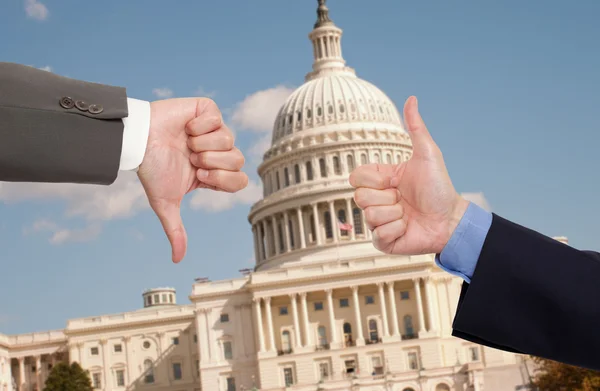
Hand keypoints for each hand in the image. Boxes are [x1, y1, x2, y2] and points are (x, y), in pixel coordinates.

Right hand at [138, 98, 247, 262]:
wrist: (137, 140)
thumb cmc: (152, 169)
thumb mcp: (165, 203)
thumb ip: (176, 230)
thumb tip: (177, 260)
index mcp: (214, 173)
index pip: (240, 181)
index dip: (222, 179)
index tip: (200, 176)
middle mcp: (219, 152)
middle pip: (238, 160)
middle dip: (212, 161)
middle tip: (192, 158)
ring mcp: (215, 130)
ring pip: (229, 138)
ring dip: (203, 143)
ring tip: (186, 142)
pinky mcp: (207, 110)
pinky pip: (217, 117)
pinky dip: (199, 124)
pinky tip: (185, 126)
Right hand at [349, 96, 468, 254]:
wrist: (451, 219)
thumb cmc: (440, 188)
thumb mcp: (427, 154)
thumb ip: (415, 127)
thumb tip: (411, 98)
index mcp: (380, 180)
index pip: (355, 177)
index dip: (374, 179)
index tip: (393, 180)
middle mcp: (376, 200)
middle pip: (359, 197)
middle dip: (388, 198)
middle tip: (404, 199)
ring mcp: (378, 222)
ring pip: (369, 216)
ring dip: (395, 214)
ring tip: (408, 214)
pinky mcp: (383, 241)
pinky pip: (377, 235)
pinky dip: (396, 231)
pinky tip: (407, 228)